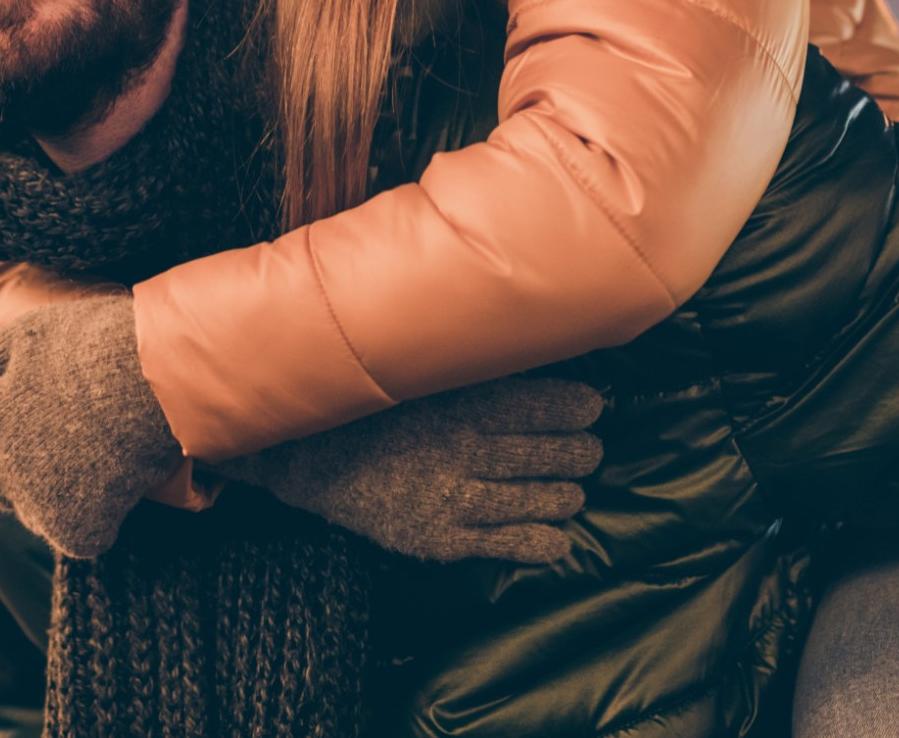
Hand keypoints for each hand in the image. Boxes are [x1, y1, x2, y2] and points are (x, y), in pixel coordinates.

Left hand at [0, 296, 183, 558]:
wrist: (155, 379)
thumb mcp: (27, 334)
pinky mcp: (78, 532)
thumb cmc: (92, 345)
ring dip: (53, 496)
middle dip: (18, 471)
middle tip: (63, 441)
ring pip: (34, 515)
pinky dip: (95, 520)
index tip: (1, 435)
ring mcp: (39, 507)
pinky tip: (115, 486)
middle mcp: (3, 473)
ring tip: (93, 458)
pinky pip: (77, 538)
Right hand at [216, 377, 604, 563]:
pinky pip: (501, 543)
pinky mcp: (438, 537)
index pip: (538, 403)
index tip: (592, 407)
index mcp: (460, 403)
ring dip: (564, 494)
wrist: (305, 456)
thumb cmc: (366, 407)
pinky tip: (559, 540)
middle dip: (577, 452)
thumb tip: (525, 355)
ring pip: (533, 498)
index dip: (574, 407)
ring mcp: (452, 497)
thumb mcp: (418, 375)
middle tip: (589, 451)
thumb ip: (467, 371)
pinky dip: (538, 542)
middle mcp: (464, 450)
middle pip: (545, 453)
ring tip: (575, 492)